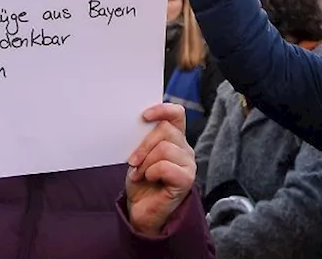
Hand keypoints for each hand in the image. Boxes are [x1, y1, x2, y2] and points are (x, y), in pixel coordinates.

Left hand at [125, 103, 194, 235]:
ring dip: (145, 162)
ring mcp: (188, 164)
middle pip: (166, 130)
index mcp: (175, 138)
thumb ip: (144, 139)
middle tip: (133, 160)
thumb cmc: (141, 182)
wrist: (141, 211)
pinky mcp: (186, 179)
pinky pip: (165, 166)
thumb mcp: (139, 155)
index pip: (177, 114)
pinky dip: (151, 172)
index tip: (144, 116)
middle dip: (144, 145)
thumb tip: (138, 124)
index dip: (162, 110)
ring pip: (164, 148)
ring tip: (139, 173)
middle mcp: (185, 148)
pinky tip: (148, 179)